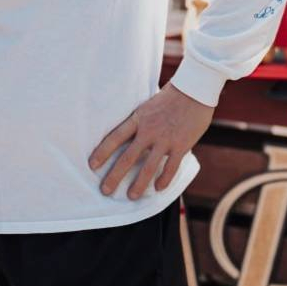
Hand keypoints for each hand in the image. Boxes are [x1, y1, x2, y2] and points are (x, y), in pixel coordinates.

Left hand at [88, 83, 214, 199]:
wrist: (195, 89)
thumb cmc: (170, 96)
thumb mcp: (148, 105)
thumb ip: (140, 121)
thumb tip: (130, 135)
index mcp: (138, 118)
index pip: (115, 137)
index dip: (102, 152)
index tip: (91, 165)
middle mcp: (149, 131)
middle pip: (127, 157)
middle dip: (114, 176)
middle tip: (105, 191)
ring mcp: (165, 139)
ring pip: (148, 167)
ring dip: (139, 184)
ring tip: (131, 196)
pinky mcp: (181, 145)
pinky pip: (171, 167)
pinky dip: (164, 180)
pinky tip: (158, 189)